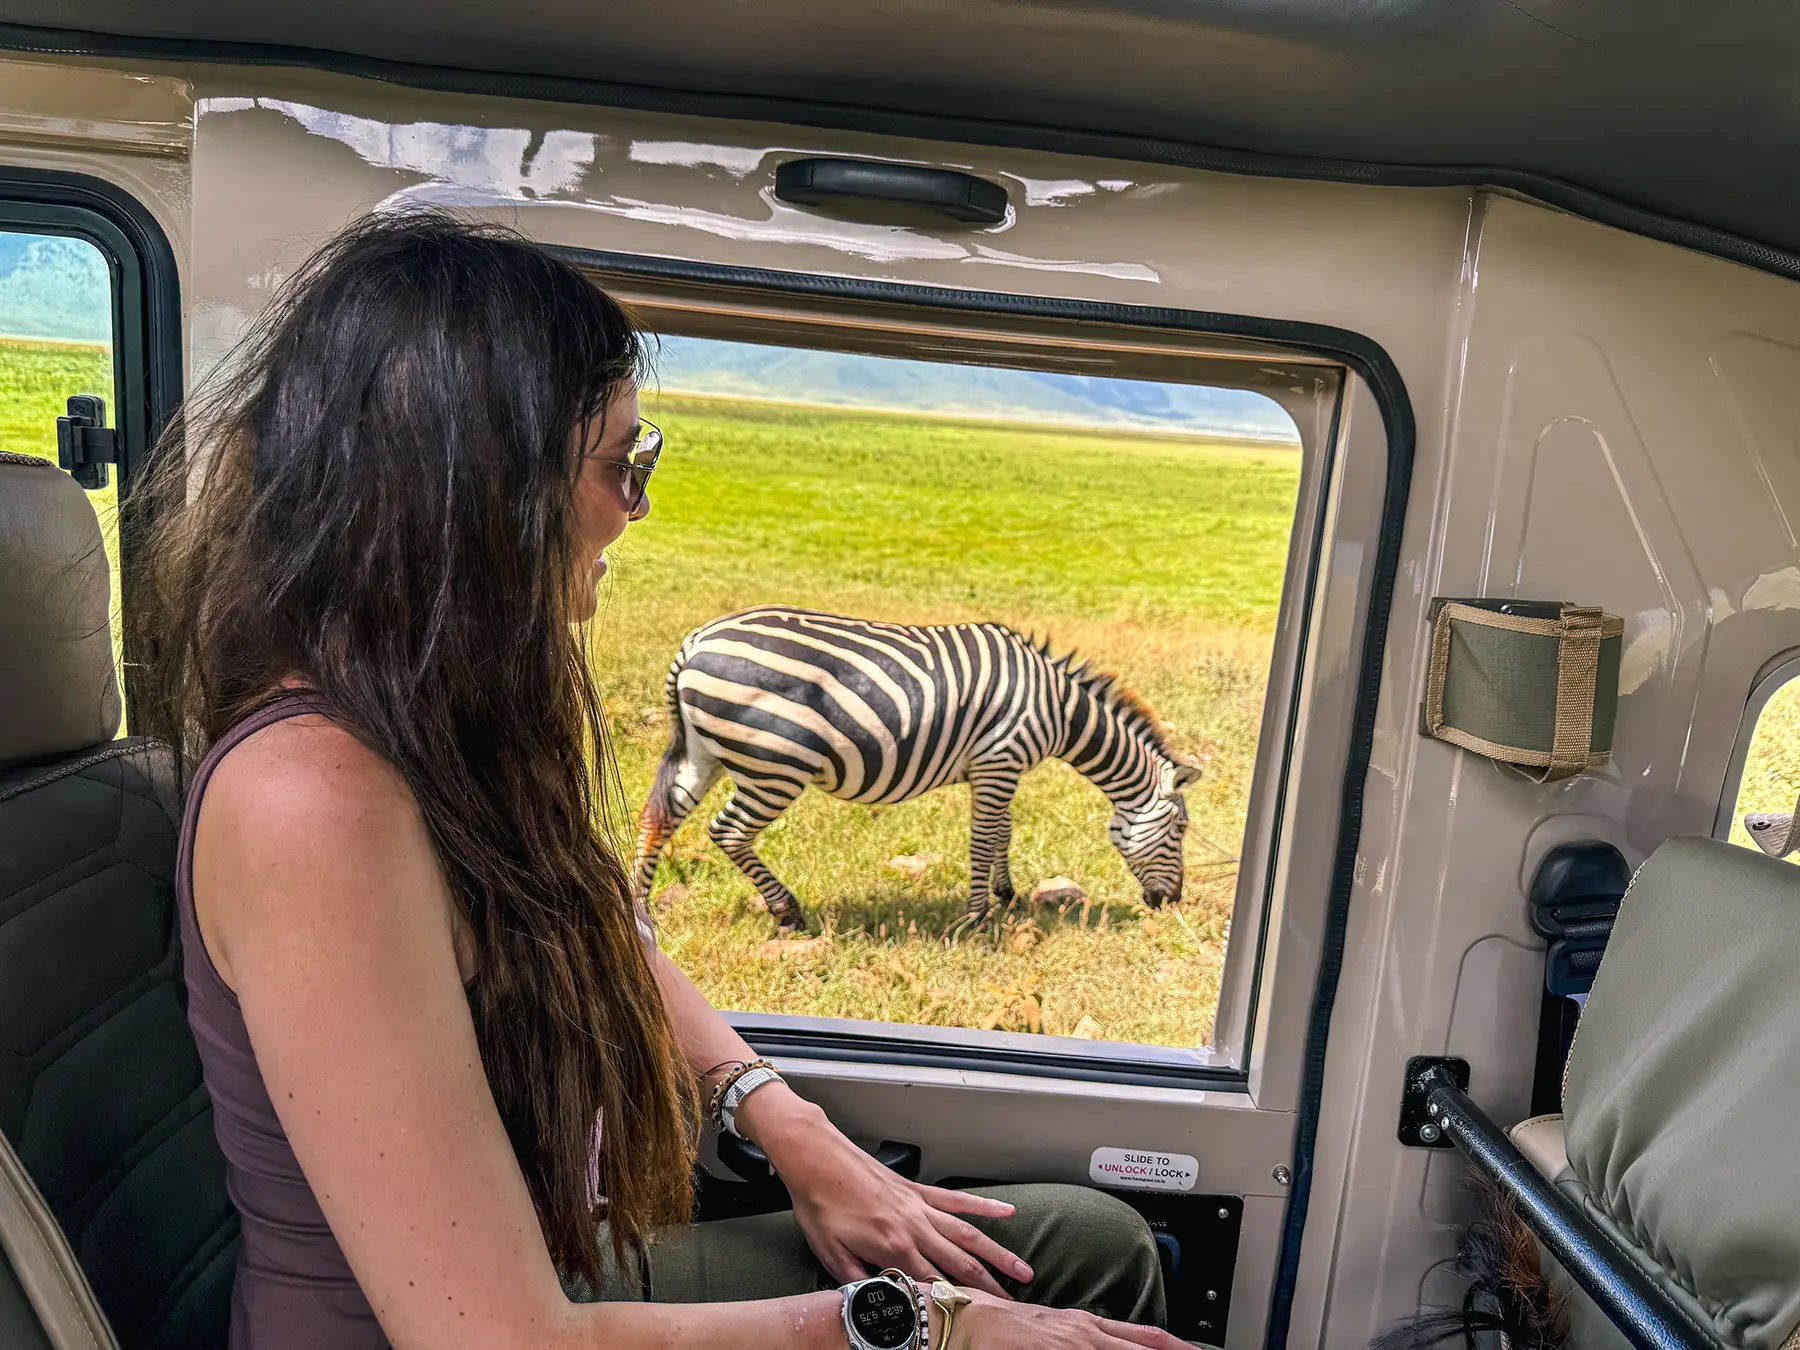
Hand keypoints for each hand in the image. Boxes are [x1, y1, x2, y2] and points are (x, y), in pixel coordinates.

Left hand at [739, 1085, 1032, 1296]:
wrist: (816, 1158)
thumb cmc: (819, 1205)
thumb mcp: (830, 1255)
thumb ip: (858, 1284)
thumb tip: (878, 1306)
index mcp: (893, 1248)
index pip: (935, 1285)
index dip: (960, 1303)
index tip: (983, 1319)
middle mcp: (914, 1227)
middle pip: (960, 1264)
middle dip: (990, 1287)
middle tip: (1014, 1304)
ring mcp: (919, 1207)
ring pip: (968, 1234)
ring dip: (997, 1254)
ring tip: (1023, 1270)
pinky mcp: (917, 1191)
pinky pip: (957, 1200)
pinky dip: (984, 1206)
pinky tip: (1007, 1211)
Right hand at [945, 1291, 1188, 1349]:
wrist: (968, 1319)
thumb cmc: (1002, 1327)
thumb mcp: (1051, 1332)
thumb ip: (1080, 1340)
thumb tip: (1098, 1342)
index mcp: (1086, 1326)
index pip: (1144, 1336)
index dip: (1174, 1345)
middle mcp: (1086, 1334)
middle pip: (1144, 1346)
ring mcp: (1073, 1345)